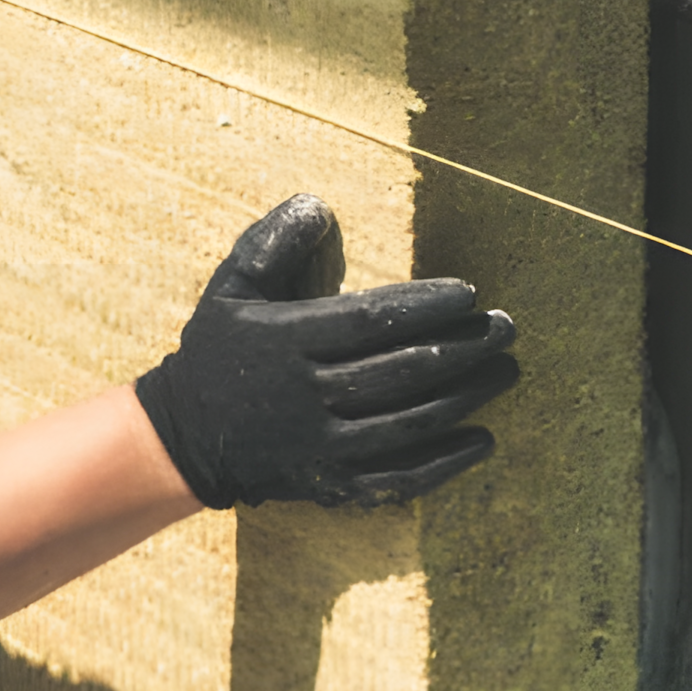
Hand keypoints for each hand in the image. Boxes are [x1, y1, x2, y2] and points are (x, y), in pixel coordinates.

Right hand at [135, 194, 518, 507]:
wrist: (185, 437)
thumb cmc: (219, 351)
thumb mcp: (231, 287)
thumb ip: (273, 243)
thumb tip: (319, 206)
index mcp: (286, 342)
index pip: (371, 321)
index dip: (425, 306)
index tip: (469, 294)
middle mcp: (306, 396)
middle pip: (401, 372)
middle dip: (463, 348)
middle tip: (506, 328)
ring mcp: (320, 447)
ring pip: (409, 424)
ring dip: (466, 397)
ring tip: (505, 369)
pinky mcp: (330, 485)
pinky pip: (398, 479)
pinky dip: (444, 463)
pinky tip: (483, 439)